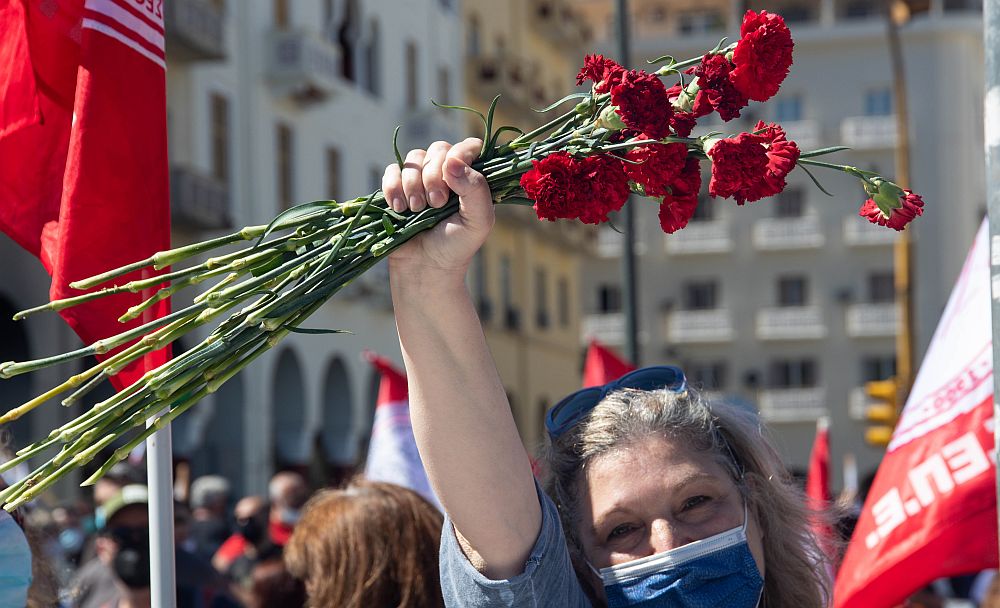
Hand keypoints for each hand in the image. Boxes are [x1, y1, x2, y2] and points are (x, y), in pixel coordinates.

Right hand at [384, 138, 493, 276]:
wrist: (426, 268)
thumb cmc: (457, 247)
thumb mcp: (478, 221)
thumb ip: (476, 189)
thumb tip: (453, 161)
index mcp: (471, 178)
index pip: (469, 146)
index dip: (461, 153)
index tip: (453, 174)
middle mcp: (446, 174)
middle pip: (438, 149)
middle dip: (434, 175)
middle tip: (436, 204)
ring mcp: (420, 179)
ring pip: (413, 158)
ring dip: (413, 183)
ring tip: (416, 210)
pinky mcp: (397, 188)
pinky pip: (391, 170)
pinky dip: (393, 187)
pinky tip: (399, 208)